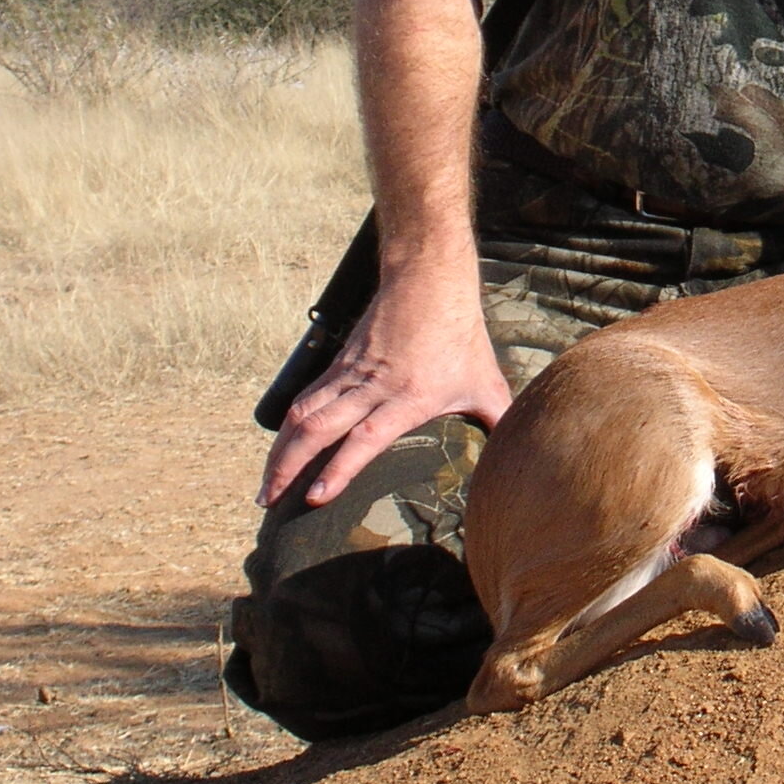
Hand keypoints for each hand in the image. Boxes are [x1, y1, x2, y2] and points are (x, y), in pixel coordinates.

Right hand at [257, 267, 511, 509]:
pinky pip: (306, 397)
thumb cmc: (460, 334)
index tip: (313, 497)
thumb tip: (517, 456)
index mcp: (408, 397)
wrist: (429, 281)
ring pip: (304, 413)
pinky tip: (280, 445)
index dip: (338, 469)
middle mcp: (372, 387)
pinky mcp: (340, 362)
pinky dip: (287, 425)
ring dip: (281, 451)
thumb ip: (498, 420)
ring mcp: (351, 373)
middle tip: (268, 502)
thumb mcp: (485, 381)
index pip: (364, 438)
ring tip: (265, 486)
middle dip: (288, 469)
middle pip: (318, 429)